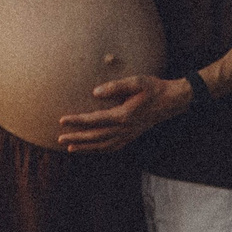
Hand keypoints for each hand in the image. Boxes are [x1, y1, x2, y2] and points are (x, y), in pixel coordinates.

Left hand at [57, 75, 189, 153]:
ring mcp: (129, 134)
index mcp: (124, 115)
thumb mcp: (137, 81)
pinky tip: (90, 149)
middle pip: (96, 136)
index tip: (61, 120)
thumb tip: (94, 92)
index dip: (77, 121)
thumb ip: (115, 86)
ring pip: (103, 145)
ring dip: (86, 147)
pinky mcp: (132, 136)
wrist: (171, 101)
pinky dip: (100, 150)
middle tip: (59, 139)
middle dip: (77, 138)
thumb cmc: (153, 88)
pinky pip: (113, 147)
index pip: (95, 120)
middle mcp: (125, 128)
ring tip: (70, 148)